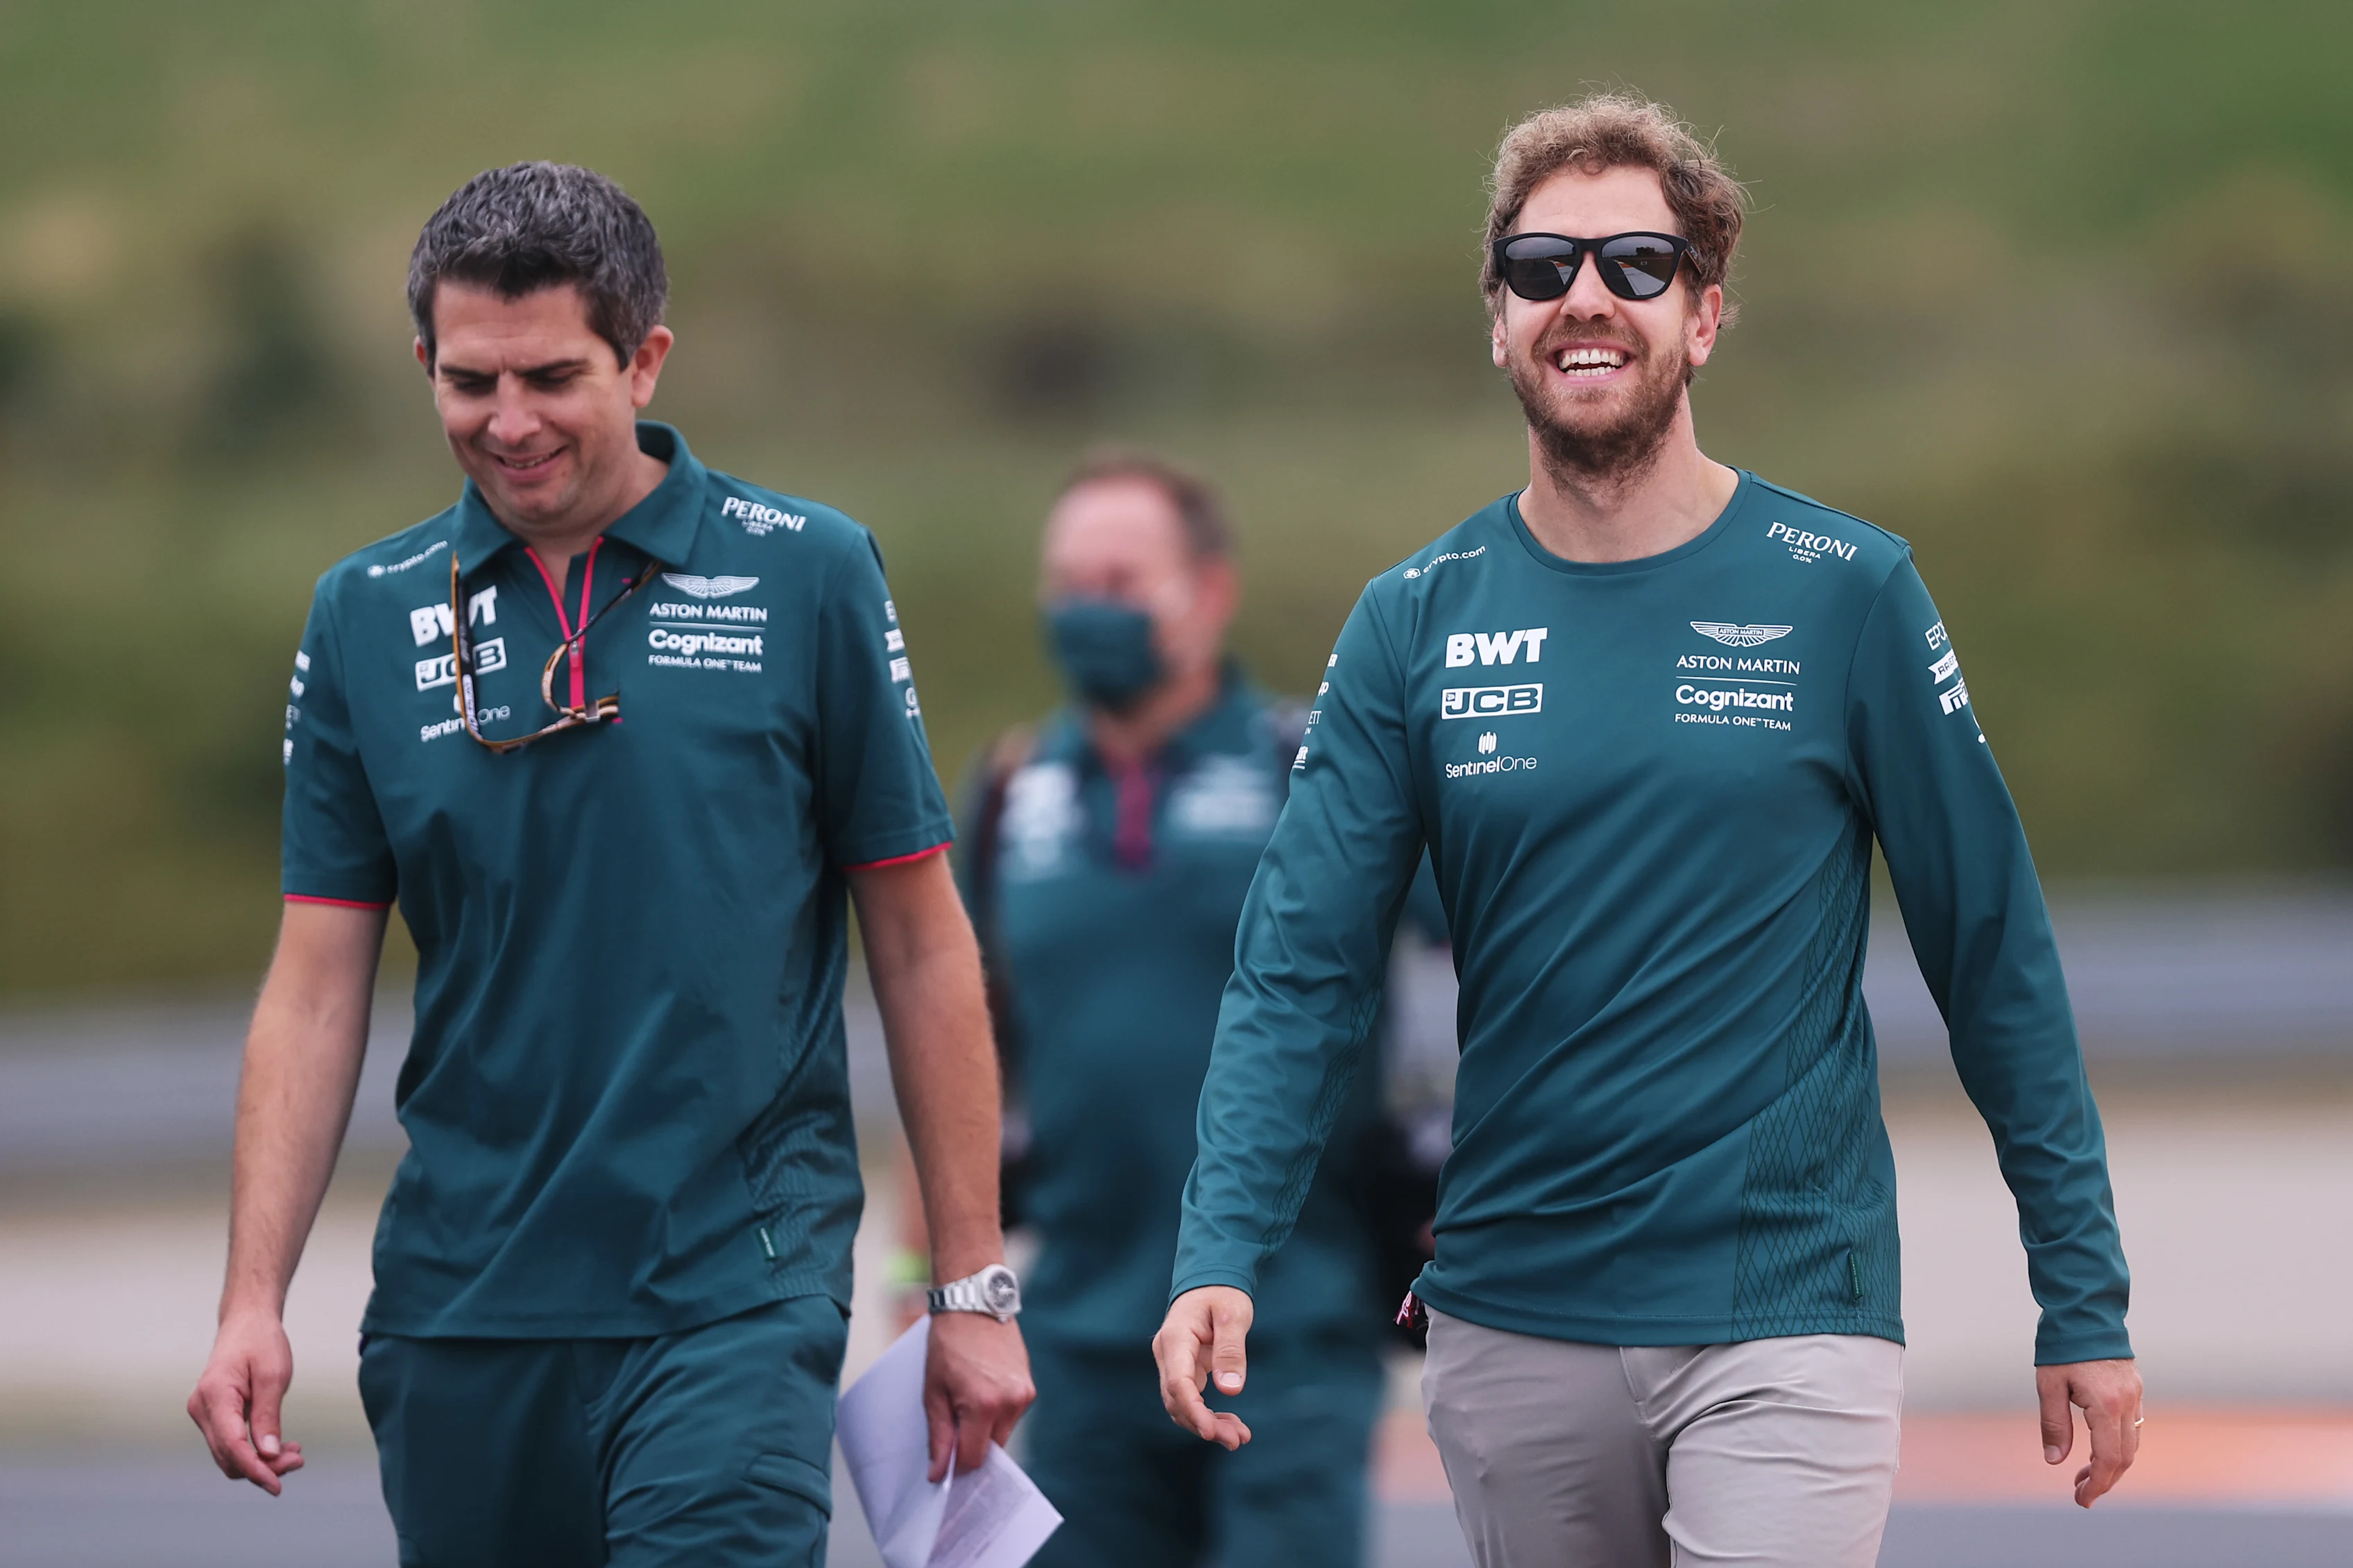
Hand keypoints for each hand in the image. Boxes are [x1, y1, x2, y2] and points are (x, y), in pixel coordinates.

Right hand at [187, 1309, 305, 1494]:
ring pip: (229, 1455)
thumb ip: (268, 1416)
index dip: (255, 1470)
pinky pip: (231, 1443)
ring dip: (260, 1461)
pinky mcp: (213, 1416)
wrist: (246, 1321)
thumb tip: (267, 1454)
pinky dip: (254, 1451)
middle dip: (263, 1467)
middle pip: (229, 1456)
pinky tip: (280, 1448)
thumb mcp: (273, 1375)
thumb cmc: (261, 1342)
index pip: (232, 1445)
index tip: (277, 1485)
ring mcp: (204, 1414)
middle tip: (298, 1460)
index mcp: (214, 1395)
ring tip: (294, 1454)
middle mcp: (202, 1409)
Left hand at [923, 1312, 1033, 1480]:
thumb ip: (939, 1436)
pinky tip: (982, 1388)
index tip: (945, 1461)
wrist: (973, 1306)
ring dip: (985, 1427)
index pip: (974, 1459)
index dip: (957, 1465)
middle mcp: (1010, 1402)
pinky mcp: (1029, 1386)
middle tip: (953, 1423)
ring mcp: (1024, 1394)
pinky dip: (996, 1411)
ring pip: (1003, 1432)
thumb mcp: (933, 1391)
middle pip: (992, 1449)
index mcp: (983, 1405)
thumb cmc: (948, 1346)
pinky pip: (1012, 1414)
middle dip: (972, 1444)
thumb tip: (938, 1474)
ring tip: (967, 1397)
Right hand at [1152, 1286, 1253, 1449]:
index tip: (1211, 1432)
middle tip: (1237, 1440)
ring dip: (1207, 1425)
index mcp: (1176, 1338)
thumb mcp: (1234, 1315)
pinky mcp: (1183, 1371)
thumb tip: (1230, 1390)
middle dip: (1205, 1425)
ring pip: (1182, 1405)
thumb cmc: (1222, 1294)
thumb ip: (1230, 1350)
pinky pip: (1190, 1400)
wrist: (1210, 1283)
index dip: (1193, 1410)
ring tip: (1239, 1438)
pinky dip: (1208, 1416)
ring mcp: (1173, 1364)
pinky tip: (1230, 1425)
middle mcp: (1168, 1354)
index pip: (1178, 1383)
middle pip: (1178, 1400)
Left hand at [2036, 1357, 2141, 1507]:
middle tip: (2082, 1494)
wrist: (2086, 1310)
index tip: (2082, 1499)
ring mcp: (2135, 1395)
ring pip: (2131, 1444)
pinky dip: (2117, 1445)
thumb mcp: (2049, 1385)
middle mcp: (2127, 1402)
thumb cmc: (2062, 1346)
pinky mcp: (2135, 1388)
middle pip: (2124, 1457)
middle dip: (2104, 1480)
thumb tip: (2055, 1460)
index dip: (2097, 1483)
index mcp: (2106, 1404)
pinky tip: (2096, 1448)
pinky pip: (2133, 1427)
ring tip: (2084, 1475)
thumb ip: (2054, 1424)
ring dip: (2111, 1464)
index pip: (2108, 1458)